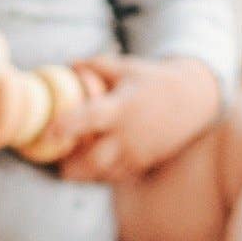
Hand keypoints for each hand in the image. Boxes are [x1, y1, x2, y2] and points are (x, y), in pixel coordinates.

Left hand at [51, 55, 221, 182]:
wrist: (193, 100)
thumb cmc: (154, 80)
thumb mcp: (127, 67)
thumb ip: (96, 65)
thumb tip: (69, 64)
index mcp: (123, 107)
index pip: (91, 118)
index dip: (68, 125)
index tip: (48, 131)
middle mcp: (130, 134)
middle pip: (95, 161)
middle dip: (72, 168)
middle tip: (57, 163)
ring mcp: (138, 152)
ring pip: (105, 174)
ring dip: (84, 174)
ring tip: (69, 167)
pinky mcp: (144, 163)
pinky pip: (117, 176)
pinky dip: (101, 175)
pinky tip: (90, 167)